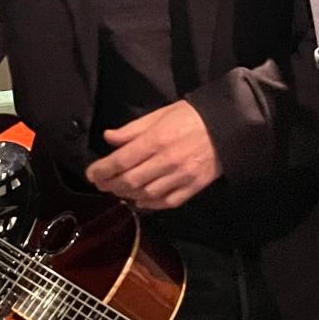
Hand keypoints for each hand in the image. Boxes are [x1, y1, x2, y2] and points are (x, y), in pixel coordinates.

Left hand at [85, 100, 222, 210]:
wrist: (228, 127)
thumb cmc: (191, 117)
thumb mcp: (160, 115)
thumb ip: (133, 129)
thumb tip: (108, 138)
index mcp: (157, 140)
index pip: (121, 160)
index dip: (102, 169)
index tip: (91, 173)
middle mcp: (166, 161)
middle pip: (130, 180)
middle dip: (110, 184)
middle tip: (100, 184)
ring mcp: (180, 177)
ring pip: (146, 194)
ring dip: (127, 194)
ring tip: (117, 190)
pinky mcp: (193, 187)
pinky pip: (166, 202)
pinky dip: (150, 204)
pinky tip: (140, 200)